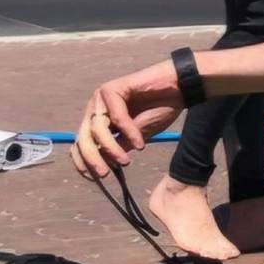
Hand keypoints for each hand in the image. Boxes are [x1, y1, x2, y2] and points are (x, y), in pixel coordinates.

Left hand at [72, 63, 186, 178]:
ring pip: (97, 129)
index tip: (94, 178)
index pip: (82, 142)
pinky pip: (116, 117)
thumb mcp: (138, 136)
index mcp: (99, 118)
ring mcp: (102, 97)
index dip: (83, 161)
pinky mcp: (113, 89)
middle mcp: (96, 107)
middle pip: (84, 137)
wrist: (181, 86)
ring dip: (111, 148)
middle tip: (105, 174)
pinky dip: (128, 132)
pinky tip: (140, 144)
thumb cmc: (161, 108)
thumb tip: (107, 166)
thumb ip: (121, 147)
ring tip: (126, 161)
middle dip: (92, 158)